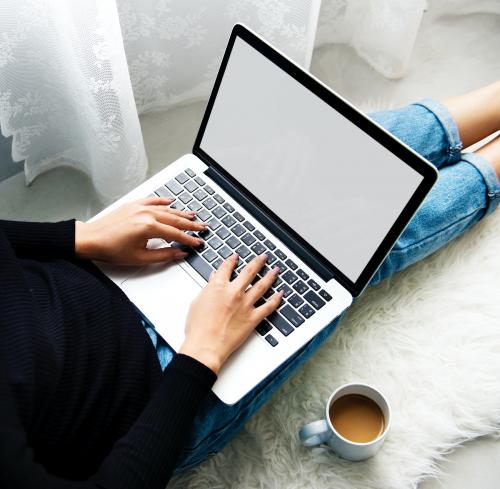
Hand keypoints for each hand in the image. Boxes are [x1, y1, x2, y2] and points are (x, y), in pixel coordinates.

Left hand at [75, 197, 206, 264]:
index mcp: (149, 227)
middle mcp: (146, 214)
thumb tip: (179, 253)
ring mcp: (140, 208)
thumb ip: (163, 255)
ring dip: (181, 213)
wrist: (90, 239)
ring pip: (167, 209)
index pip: (176, 234)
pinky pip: (153, 200)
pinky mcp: (133, 205)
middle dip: (191, 224)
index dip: (189, 239)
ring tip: (193, 215)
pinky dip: (163, 201)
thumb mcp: (140, 258)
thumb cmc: (110, 249)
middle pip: (175, 220)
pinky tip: (171, 201)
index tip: (198, 242)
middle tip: (203, 227)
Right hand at [179, 253, 283, 373]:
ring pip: (262, 285)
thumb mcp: (197, 302)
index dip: (232, 259)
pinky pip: (268, 306)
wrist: (205, 346)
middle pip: (249, 271)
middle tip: (263, 256)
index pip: (227, 267)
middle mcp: (234, 292)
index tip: (236, 256)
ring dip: (270, 275)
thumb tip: (213, 279)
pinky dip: (276, 299)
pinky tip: (281, 293)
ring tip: (276, 270)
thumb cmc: (198, 328)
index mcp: (218, 286)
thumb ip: (208, 288)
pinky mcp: (253, 318)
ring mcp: (245, 304)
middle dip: (258, 261)